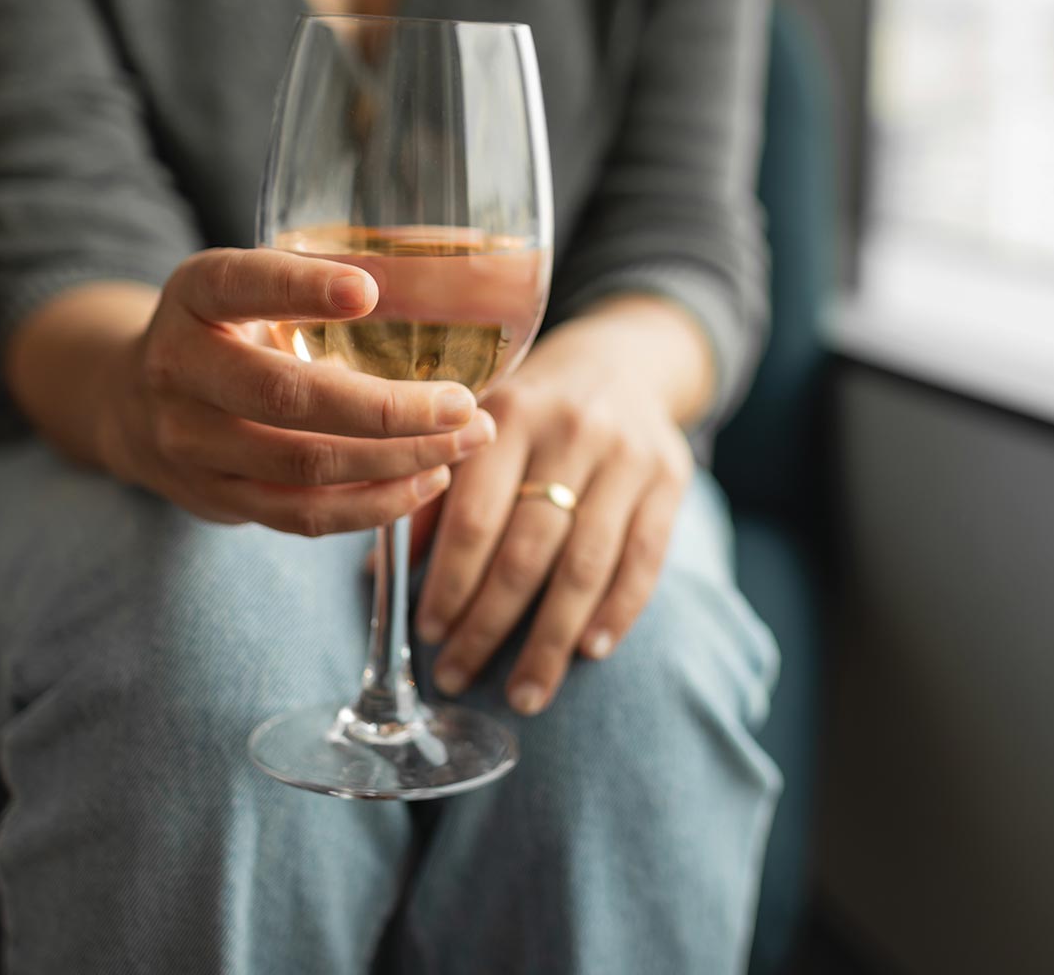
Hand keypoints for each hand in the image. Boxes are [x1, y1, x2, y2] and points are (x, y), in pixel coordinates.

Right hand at [90, 248, 495, 534]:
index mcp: (194, 296)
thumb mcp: (242, 288)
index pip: (242, 285)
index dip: (301, 288)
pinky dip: (376, 504)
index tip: (367, 290)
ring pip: (306, 466)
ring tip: (466, 440)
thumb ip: (310, 284)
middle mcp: (180, 369)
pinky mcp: (216, 499)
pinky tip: (428, 479)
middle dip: (388, 407)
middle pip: (288, 398)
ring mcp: (192, 444)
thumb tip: (432, 285)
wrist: (132, 403)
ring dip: (399, 459)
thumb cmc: (222, 331)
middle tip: (462, 404)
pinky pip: (305, 515)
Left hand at [413, 298, 702, 715]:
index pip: (476, 517)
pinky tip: (589, 652)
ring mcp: (628, 457)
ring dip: (551, 640)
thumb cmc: (531, 410)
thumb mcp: (478, 429)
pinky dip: (618, 612)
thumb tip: (381, 578)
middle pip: (527, 551)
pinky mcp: (671, 479)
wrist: (624, 359)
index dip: (449, 583)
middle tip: (458, 677)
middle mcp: (571, 431)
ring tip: (524, 693)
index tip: (429, 633)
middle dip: (489, 625)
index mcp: (509, 415)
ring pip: (585, 566)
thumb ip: (434, 495)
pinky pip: (645, 560)